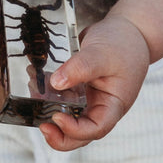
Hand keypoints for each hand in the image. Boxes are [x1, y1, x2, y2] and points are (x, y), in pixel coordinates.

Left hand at [39, 15, 149, 150]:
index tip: (57, 117)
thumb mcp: (102, 54)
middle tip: (41, 125)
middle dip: (59, 133)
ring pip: (67, 113)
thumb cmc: (123, 43)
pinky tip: (36, 79)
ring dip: (49, 108)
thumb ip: (81, 68)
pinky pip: (61, 94)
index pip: (95, 128)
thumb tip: (56, 83)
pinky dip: (48, 91)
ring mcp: (88, 97)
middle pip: (80, 132)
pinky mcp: (78, 86)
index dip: (75, 130)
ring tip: (34, 92)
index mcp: (113, 104)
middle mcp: (100, 105)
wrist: (128, 29)